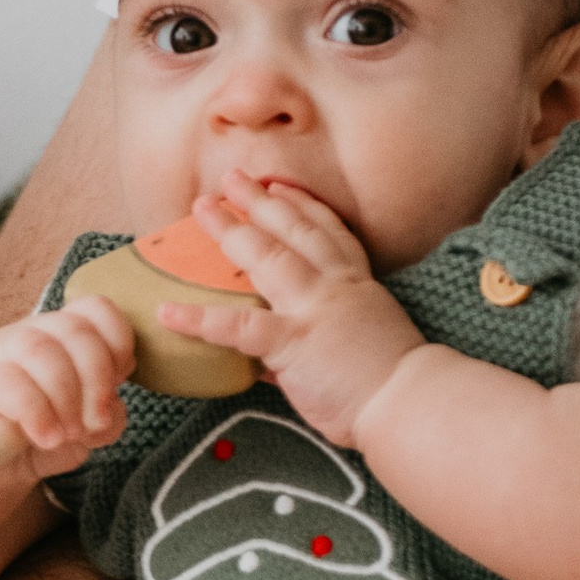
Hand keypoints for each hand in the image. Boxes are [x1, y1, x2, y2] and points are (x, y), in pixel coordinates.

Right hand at [0, 299, 135, 487]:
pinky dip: (36, 412)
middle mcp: (28, 335)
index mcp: (59, 336)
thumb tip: (109, 413)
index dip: (117, 342)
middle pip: (74, 330)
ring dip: (66, 397)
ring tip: (67, 434)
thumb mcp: (81, 432)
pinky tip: (45, 437)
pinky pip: (7, 382)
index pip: (95, 309)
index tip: (119, 383)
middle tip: (94, 423)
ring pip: (40, 350)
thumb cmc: (32, 440)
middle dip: (96, 380)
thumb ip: (106, 418)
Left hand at [157, 180, 422, 444]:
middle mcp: (334, 287)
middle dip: (259, 201)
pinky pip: (238, 327)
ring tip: (202, 208)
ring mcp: (313, 309)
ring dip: (232, 230)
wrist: (411, 401)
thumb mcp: (359, 348)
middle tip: (232, 178)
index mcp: (355, 287)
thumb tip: (275, 362)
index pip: (328, 235)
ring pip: (267, 258)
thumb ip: (314, 345)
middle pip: (293, 232)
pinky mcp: (293, 341)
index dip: (303, 207)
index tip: (281, 187)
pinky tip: (168, 313)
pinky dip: (200, 320)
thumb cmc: (392, 384)